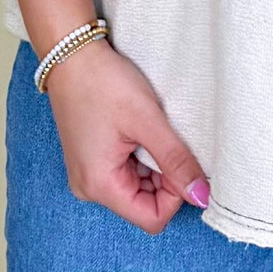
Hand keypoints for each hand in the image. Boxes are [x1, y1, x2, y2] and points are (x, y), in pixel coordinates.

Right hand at [44, 38, 210, 233]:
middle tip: (165, 138)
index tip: (179, 158)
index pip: (152, 218)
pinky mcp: (91, 160)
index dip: (176, 193)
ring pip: (138, 188)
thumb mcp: (148, 120)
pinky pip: (125, 173)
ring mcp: (88, 175)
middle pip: (145, 204)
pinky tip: (138, 129)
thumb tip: (201, 196)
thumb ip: (176, 161)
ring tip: (148, 130)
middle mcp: (89, 188)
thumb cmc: (104, 83)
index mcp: (100, 186)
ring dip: (153, 164)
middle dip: (165, 177)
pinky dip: (141, 157)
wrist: (71, 53)